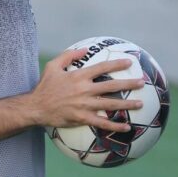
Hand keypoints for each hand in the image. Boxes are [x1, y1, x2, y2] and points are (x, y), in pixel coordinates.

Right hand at [29, 48, 143, 131]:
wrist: (36, 107)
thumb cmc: (45, 86)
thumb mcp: (53, 66)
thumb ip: (69, 55)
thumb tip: (85, 49)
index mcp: (79, 76)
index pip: (102, 67)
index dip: (117, 64)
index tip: (129, 62)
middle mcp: (85, 90)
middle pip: (111, 86)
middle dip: (128, 84)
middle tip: (141, 82)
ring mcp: (84, 105)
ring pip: (110, 104)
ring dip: (127, 104)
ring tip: (140, 104)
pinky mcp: (82, 118)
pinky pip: (102, 123)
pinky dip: (115, 126)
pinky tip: (126, 127)